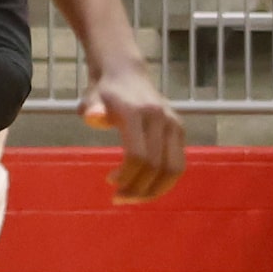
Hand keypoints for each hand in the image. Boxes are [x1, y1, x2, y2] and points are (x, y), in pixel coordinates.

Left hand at [79, 62, 184, 200]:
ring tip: (135, 196)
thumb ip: (92, 109)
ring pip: (173, 169)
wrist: (127, 73)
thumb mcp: (92, 99)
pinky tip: (147, 185)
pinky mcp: (180, 130)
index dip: (126, 175)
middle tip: (120, 198)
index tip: (110, 181)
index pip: (138, 155)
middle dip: (139, 188)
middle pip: (157, 166)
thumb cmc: (105, 92)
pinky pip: (178, 164)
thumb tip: (92, 116)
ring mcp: (173, 124)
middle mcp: (160, 118)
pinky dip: (165, 181)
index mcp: (137, 113)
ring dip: (155, 190)